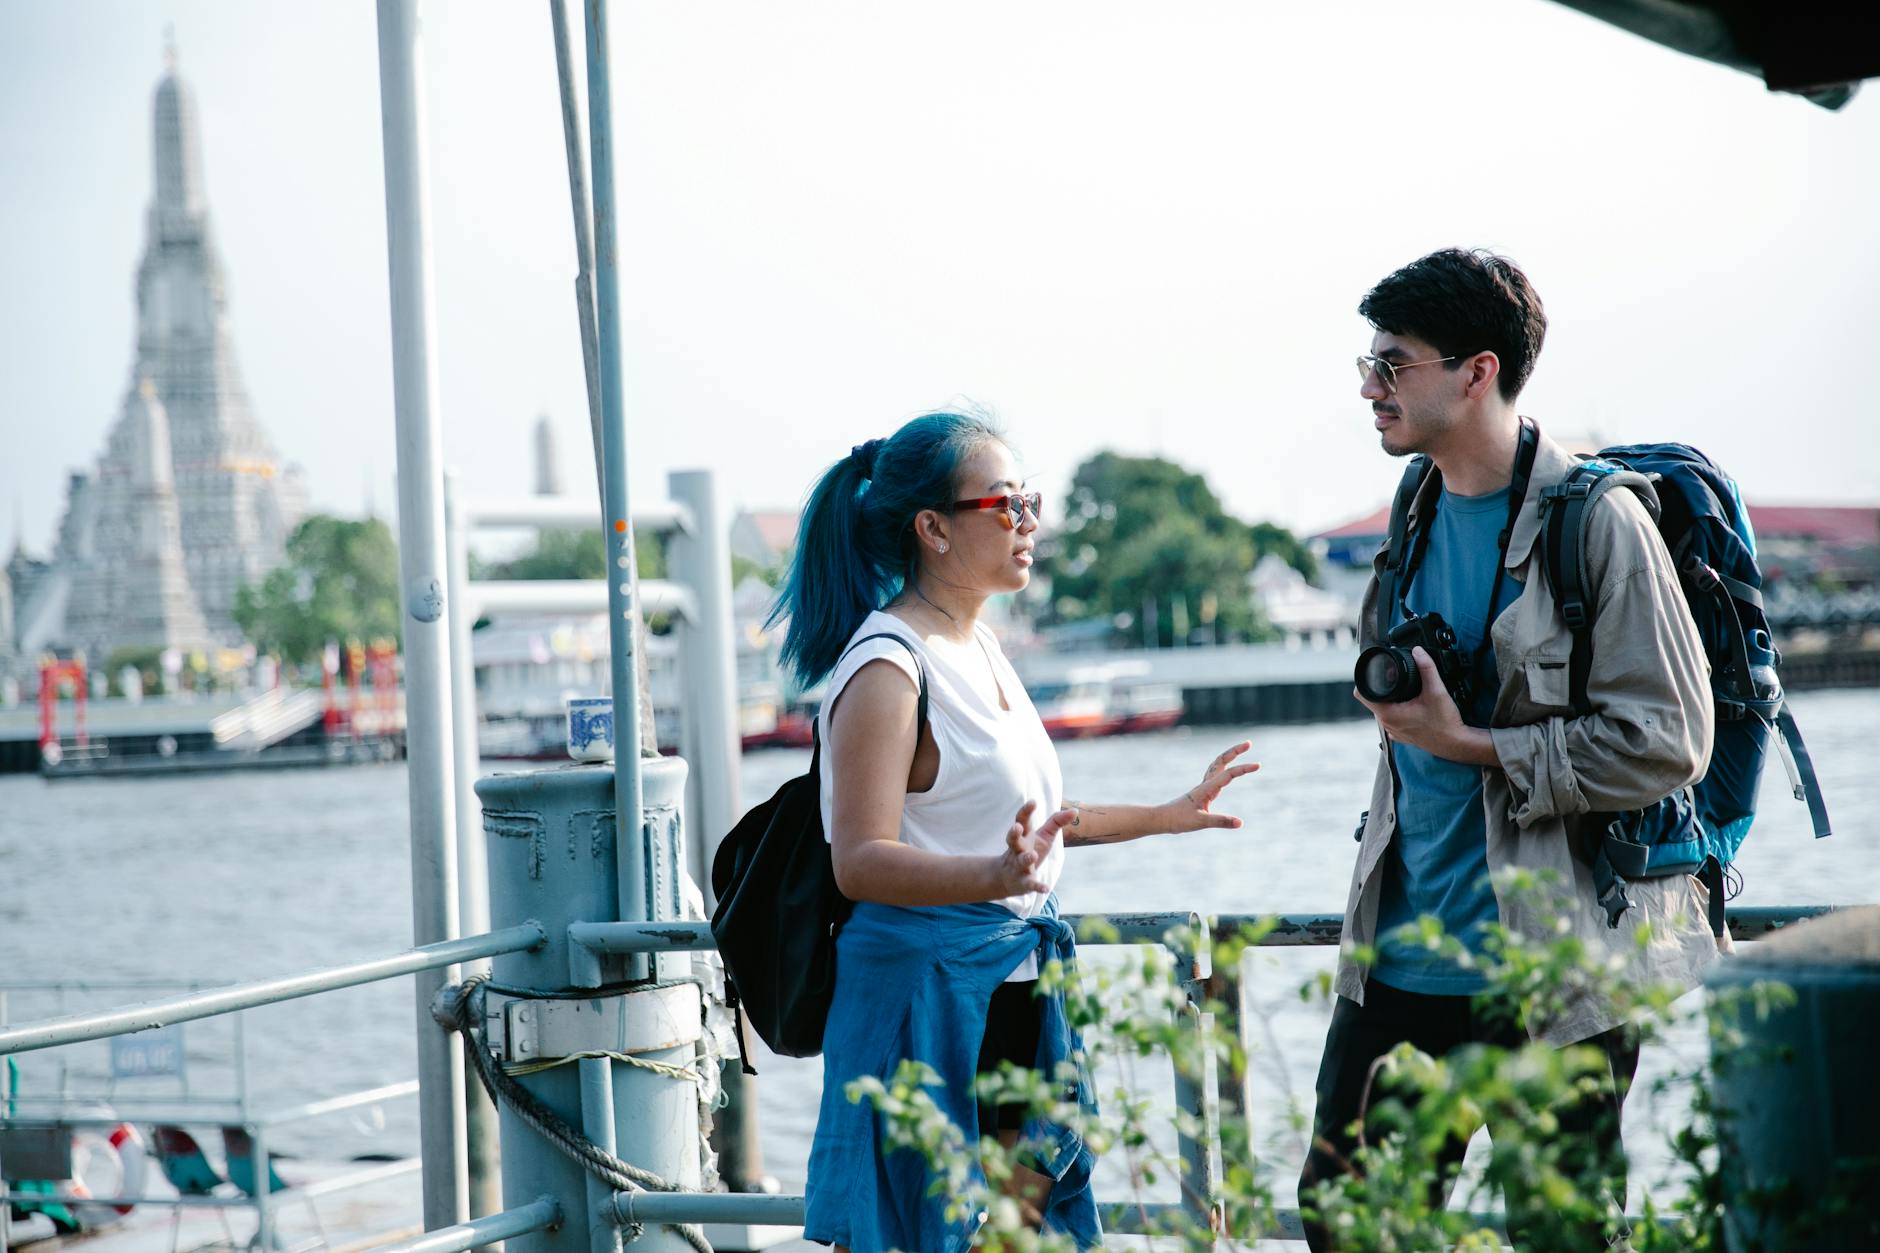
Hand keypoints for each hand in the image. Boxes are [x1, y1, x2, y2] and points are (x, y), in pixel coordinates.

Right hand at [994, 800, 1072, 895]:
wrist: (1008, 878)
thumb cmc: (1029, 851)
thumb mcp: (1044, 836)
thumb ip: (1057, 822)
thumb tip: (1076, 810)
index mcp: (1023, 836)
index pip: (1021, 821)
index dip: (1026, 811)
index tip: (1033, 802)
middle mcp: (1018, 850)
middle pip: (1013, 840)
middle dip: (1013, 834)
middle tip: (1017, 827)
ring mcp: (1019, 866)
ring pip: (1021, 861)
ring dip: (1026, 858)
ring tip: (1033, 855)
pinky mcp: (1023, 883)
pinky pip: (1030, 884)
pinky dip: (1037, 886)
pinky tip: (1046, 889)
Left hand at [1166, 741, 1260, 832]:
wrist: (1161, 819)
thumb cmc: (1178, 820)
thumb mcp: (1201, 822)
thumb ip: (1220, 821)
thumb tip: (1240, 822)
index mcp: (1207, 788)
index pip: (1229, 774)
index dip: (1243, 768)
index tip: (1258, 765)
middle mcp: (1206, 784)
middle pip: (1221, 761)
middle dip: (1235, 751)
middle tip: (1249, 743)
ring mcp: (1203, 787)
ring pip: (1218, 766)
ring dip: (1229, 756)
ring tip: (1241, 750)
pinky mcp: (1202, 792)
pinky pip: (1215, 775)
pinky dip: (1223, 767)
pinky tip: (1227, 771)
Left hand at [1354, 647, 1493, 764]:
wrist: (1457, 744)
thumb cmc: (1445, 724)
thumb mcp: (1436, 691)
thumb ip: (1427, 668)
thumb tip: (1418, 651)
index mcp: (1388, 714)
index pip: (1362, 694)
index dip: (1365, 679)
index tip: (1375, 672)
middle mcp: (1387, 724)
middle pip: (1372, 700)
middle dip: (1380, 687)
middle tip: (1393, 677)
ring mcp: (1394, 732)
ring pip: (1383, 709)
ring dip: (1389, 699)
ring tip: (1403, 690)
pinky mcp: (1402, 735)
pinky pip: (1393, 719)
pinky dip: (1398, 710)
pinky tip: (1410, 705)